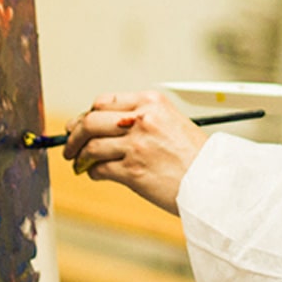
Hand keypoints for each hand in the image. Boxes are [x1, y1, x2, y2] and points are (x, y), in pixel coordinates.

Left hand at [62, 91, 209, 213]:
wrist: (213, 180)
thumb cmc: (193, 154)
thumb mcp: (170, 122)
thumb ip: (140, 119)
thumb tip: (98, 125)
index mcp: (152, 102)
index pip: (104, 101)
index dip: (86, 114)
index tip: (79, 124)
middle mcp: (143, 120)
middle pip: (91, 121)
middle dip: (74, 135)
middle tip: (69, 145)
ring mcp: (137, 145)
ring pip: (91, 147)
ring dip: (79, 157)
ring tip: (80, 164)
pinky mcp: (133, 171)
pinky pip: (99, 169)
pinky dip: (92, 173)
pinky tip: (96, 174)